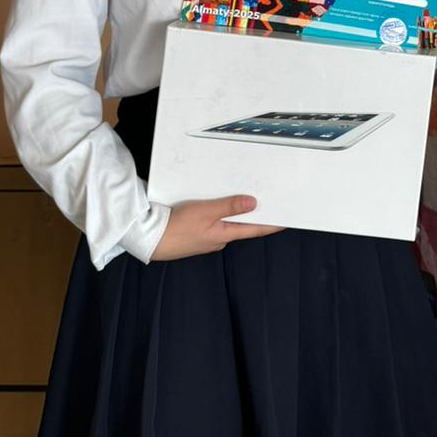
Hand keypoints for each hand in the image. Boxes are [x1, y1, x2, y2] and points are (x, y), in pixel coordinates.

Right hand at [151, 195, 283, 260]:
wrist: (149, 239)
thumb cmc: (176, 227)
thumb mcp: (206, 212)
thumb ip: (229, 207)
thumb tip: (253, 203)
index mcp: (224, 235)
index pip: (255, 230)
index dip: (272, 225)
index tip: (287, 221)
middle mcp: (218, 239)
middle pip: (241, 225)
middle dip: (252, 214)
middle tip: (266, 200)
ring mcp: (206, 238)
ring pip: (224, 223)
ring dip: (232, 212)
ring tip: (240, 196)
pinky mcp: (194, 234)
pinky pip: (211, 222)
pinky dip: (216, 213)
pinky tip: (212, 204)